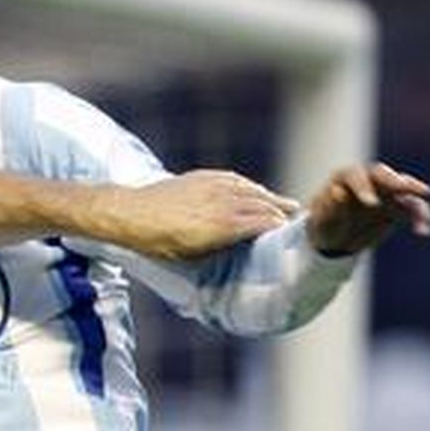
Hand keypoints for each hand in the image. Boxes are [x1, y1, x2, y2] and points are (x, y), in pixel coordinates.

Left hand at [102, 170, 300, 259]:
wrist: (130, 213)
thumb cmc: (158, 241)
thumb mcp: (193, 253)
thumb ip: (223, 245)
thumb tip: (243, 245)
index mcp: (224, 225)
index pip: (265, 224)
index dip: (281, 229)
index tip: (293, 236)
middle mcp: (224, 203)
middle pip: (264, 206)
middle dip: (282, 214)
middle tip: (299, 223)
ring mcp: (214, 186)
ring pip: (253, 191)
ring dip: (271, 199)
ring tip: (288, 206)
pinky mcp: (203, 177)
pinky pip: (236, 181)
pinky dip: (250, 187)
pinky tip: (256, 191)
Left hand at [304, 161, 429, 255]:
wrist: (334, 240)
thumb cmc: (323, 226)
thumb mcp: (321, 222)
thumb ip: (329, 208)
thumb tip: (337, 192)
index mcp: (345, 178)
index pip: (356, 175)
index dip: (363, 187)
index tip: (370, 204)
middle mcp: (367, 180)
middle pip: (383, 174)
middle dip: (394, 180)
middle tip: (403, 187)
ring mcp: (385, 191)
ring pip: (404, 187)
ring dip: (414, 195)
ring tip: (422, 206)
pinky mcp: (398, 206)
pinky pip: (413, 207)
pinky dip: (420, 217)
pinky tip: (422, 230)